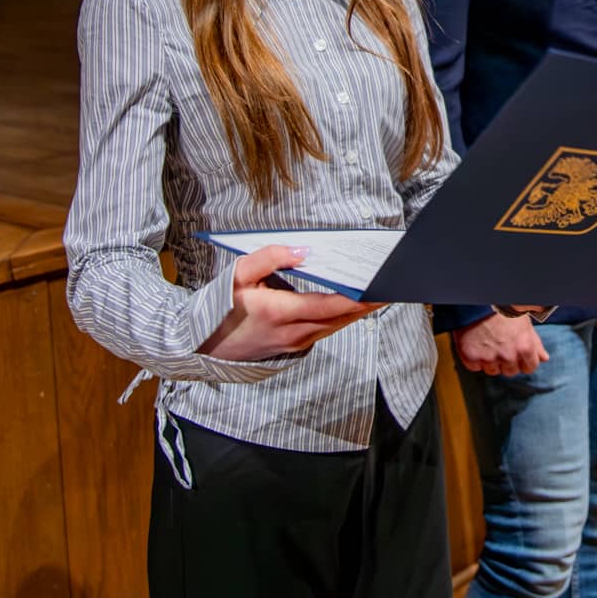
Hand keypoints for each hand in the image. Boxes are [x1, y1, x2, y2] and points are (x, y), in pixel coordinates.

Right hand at [201, 245, 383, 360]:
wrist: (203, 346)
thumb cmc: (220, 308)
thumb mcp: (237, 274)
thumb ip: (270, 258)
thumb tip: (302, 252)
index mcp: (281, 314)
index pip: (330, 306)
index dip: (359, 298)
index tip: (381, 288)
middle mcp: (294, 333)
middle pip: (342, 318)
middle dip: (369, 303)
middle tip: (393, 284)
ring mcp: (296, 343)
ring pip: (337, 326)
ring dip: (360, 310)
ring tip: (382, 290)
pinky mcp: (296, 346)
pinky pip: (328, 330)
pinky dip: (344, 317)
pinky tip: (356, 303)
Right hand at [454, 311, 549, 376]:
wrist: (476, 300)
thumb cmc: (503, 307)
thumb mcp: (524, 322)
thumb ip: (535, 343)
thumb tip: (544, 358)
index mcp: (524, 348)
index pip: (529, 368)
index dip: (524, 360)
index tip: (517, 352)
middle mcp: (508, 356)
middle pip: (511, 371)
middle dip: (507, 361)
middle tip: (500, 344)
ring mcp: (489, 359)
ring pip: (493, 371)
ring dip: (491, 361)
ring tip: (487, 342)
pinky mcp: (471, 358)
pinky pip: (476, 367)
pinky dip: (475, 359)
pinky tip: (476, 344)